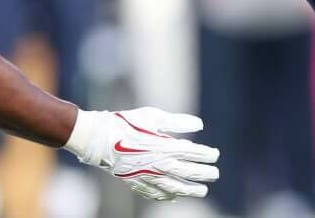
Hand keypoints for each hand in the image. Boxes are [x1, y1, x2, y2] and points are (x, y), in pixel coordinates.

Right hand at [65, 107, 218, 200]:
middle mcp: (160, 165)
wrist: (99, 139)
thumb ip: (178, 122)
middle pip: (188, 173)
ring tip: (203, 191)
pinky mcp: (137, 183)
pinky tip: (174, 198)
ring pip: (175, 188)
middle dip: (204, 174)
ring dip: (191, 190)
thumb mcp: (154, 117)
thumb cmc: (127, 123)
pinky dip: (167, 197)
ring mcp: (149, 177)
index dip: (207, 155)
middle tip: (215, 174)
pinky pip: (156, 194)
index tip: (216, 154)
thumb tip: (199, 126)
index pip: (193, 153)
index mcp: (166, 147)